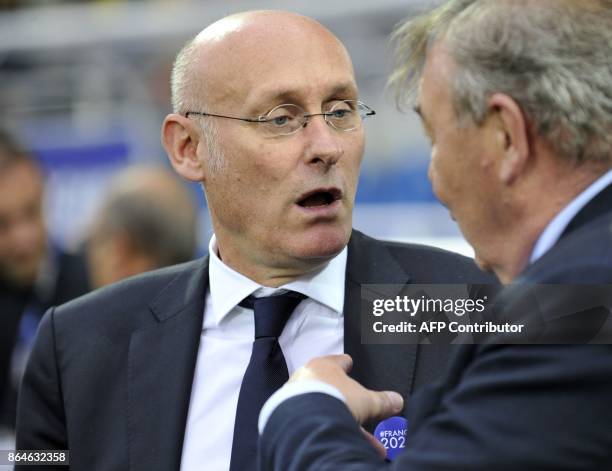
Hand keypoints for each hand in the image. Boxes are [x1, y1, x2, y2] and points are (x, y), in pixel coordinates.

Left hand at [289, 354, 403, 424]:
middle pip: (329, 386)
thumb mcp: (366, 401)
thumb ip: (382, 400)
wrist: (305, 419)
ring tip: (355, 433)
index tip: (348, 362)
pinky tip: (337, 435)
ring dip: (338, 416)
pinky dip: (325, 425)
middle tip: (356, 407)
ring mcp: (297, 394)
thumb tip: (397, 400)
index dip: (345, 363)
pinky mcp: (290, 412)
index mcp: (325, 365)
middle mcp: (308, 376)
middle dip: (345, 399)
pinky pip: (312, 418)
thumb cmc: (333, 399)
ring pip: (322, 405)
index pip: (337, 361)